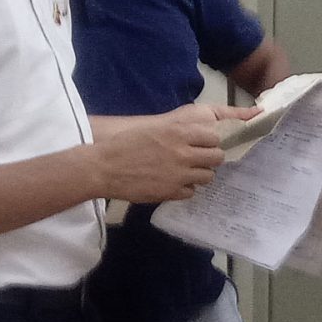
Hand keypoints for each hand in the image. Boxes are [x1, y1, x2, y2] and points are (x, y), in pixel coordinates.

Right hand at [93, 103, 252, 202]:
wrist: (104, 168)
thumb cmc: (125, 145)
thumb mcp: (154, 129)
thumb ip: (177, 133)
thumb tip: (196, 138)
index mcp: (178, 132)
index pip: (213, 137)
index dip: (210, 142)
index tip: (203, 144)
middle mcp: (183, 153)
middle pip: (216, 157)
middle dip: (210, 159)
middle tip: (199, 160)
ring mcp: (179, 175)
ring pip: (208, 177)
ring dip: (200, 175)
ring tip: (187, 173)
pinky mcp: (172, 192)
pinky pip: (191, 192)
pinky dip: (185, 189)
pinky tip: (174, 184)